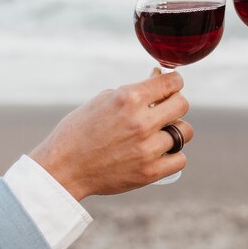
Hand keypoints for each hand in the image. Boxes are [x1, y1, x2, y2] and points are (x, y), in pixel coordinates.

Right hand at [29, 70, 191, 200]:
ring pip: (185, 132)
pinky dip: (173, 156)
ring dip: (175, 130)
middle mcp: (141, 121)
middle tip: (164, 110)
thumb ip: (134, 90)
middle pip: (182, 104)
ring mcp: (147, 148)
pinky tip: (159, 153)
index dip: (175, 82)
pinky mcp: (150, 171)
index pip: (173, 82)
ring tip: (159, 133)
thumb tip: (159, 77)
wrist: (62, 169)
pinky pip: (180, 159)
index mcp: (129, 98)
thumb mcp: (103, 100)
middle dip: (175, 104)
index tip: (171, 86)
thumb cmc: (79, 131)